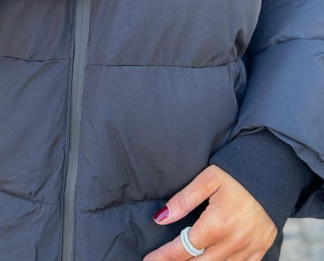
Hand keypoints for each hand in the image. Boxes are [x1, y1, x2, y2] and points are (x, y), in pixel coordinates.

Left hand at [144, 165, 276, 260]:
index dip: (165, 256)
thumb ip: (184, 200)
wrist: (274, 170)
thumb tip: (160, 218)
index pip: (184, 248)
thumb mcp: (207, 179)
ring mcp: (249, 248)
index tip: (149, 260)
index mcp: (217, 224)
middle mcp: (234, 242)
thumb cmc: (237, 171)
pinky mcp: (261, 249)